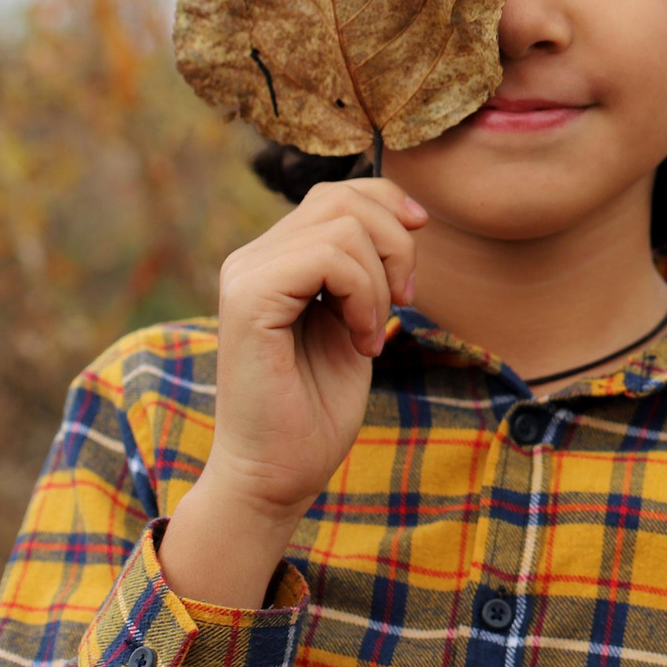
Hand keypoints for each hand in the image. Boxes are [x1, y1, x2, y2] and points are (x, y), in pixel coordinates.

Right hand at [161, 178, 424, 606]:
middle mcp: (251, 258)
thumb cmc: (317, 408)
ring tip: (373, 332)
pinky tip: (361, 340)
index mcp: (273, 260)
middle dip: (397, 244)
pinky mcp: (248, 299)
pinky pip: (328, 257)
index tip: (422, 238)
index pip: (337, 194)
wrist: (278, 473)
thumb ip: (364, 268)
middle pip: (344, 200)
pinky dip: (363, 295)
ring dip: (380, 280)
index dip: (389, 203)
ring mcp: (244, 275)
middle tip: (403, 304)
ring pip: (342, 226)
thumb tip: (407, 215)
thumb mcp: (356, 320)